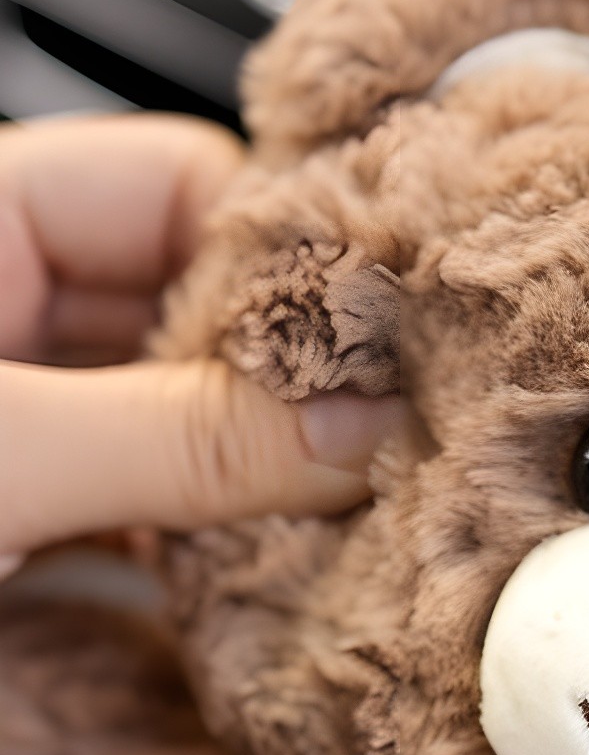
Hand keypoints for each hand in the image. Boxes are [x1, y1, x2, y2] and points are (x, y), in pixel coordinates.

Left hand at [0, 113, 398, 570]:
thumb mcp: (10, 457)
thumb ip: (182, 437)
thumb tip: (360, 429)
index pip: (187, 182)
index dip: (290, 257)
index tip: (384, 347)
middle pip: (195, 297)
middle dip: (286, 375)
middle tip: (381, 447)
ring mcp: (7, 400)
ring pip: (173, 401)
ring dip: (249, 459)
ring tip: (338, 516)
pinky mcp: (8, 501)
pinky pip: (130, 489)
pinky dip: (193, 531)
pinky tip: (254, 573)